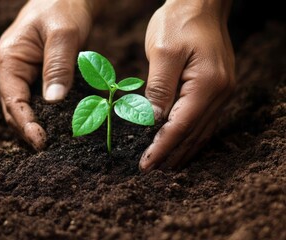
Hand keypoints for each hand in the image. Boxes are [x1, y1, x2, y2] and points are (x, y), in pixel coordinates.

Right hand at [0, 0, 99, 149]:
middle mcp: (9, 70)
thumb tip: (54, 102)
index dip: (26, 125)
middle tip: (52, 150)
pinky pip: (36, 101)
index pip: (13, 101)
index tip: (42, 142)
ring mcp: (20, 75)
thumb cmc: (63, 9)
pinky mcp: (33, 78)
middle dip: (31, 130)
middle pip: (15, 110)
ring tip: (56, 143)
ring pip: (25, 109)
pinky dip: (46, 115)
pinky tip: (59, 126)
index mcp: (8, 60)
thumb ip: (58, 67)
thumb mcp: (63, 35)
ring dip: (38, 125)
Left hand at [140, 0, 234, 171]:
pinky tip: (182, 145)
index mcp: (205, 85)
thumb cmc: (178, 23)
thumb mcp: (162, 52)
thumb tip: (154, 121)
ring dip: (182, 150)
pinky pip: (204, 120)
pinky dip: (191, 136)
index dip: (162, 148)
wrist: (200, 3)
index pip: (180, 127)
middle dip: (171, 155)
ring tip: (165, 166)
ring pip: (201, 131)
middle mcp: (219, 92)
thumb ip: (159, 88)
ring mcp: (221, 91)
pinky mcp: (216, 87)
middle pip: (193, 134)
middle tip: (152, 171)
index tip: (146, 165)